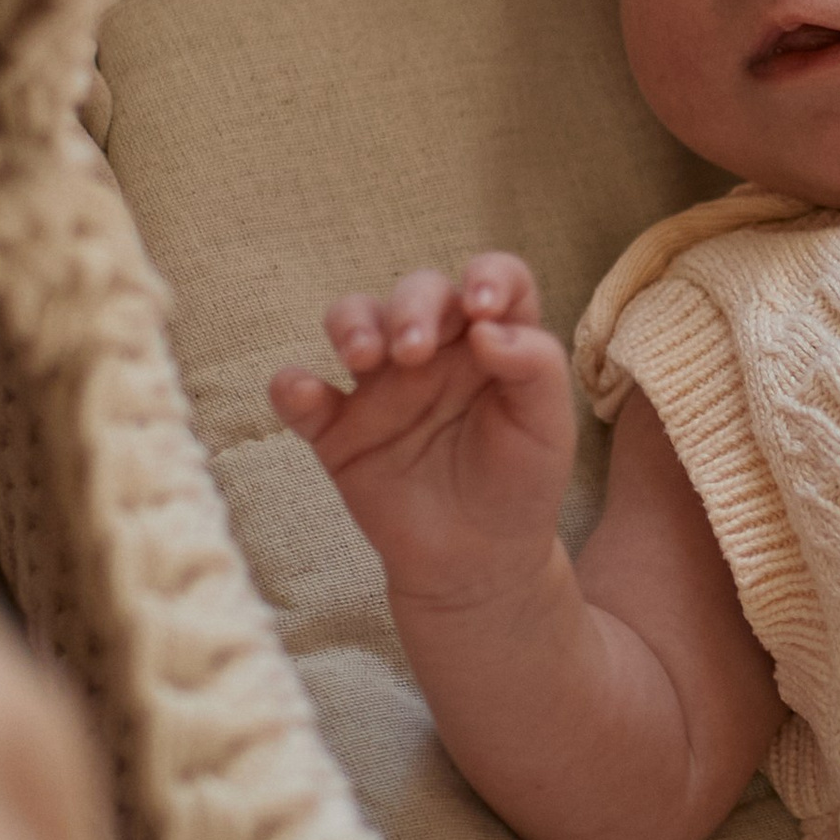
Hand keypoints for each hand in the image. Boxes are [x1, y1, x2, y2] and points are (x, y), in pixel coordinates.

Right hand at [270, 252, 575, 611]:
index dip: (487, 276)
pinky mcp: (338, 428)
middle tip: (414, 351)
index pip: (493, 279)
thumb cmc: (520, 483)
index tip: (480, 308)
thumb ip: (535, 368)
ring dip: (352, 324)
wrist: (478, 562)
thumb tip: (486, 329)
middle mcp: (435, 350)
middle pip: (416, 292)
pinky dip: (292, 386)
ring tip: (363, 357)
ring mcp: (381, 386)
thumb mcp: (547, 427)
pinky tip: (303, 393)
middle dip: (412, 307)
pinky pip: (301, 395)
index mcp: (492, 340)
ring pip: (353, 320)